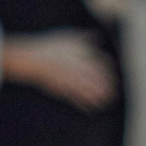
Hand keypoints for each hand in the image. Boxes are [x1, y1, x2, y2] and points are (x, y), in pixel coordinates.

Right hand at [0, 30, 114, 109]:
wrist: (31, 59)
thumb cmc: (49, 47)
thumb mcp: (68, 37)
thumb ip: (84, 37)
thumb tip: (97, 36)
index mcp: (80, 54)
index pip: (100, 62)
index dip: (109, 70)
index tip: (113, 75)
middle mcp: (77, 66)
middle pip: (97, 77)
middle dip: (107, 85)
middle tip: (114, 92)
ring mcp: (69, 78)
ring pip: (88, 89)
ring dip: (98, 97)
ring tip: (106, 102)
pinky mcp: (61, 89)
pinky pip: (75, 98)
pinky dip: (84, 104)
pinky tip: (90, 109)